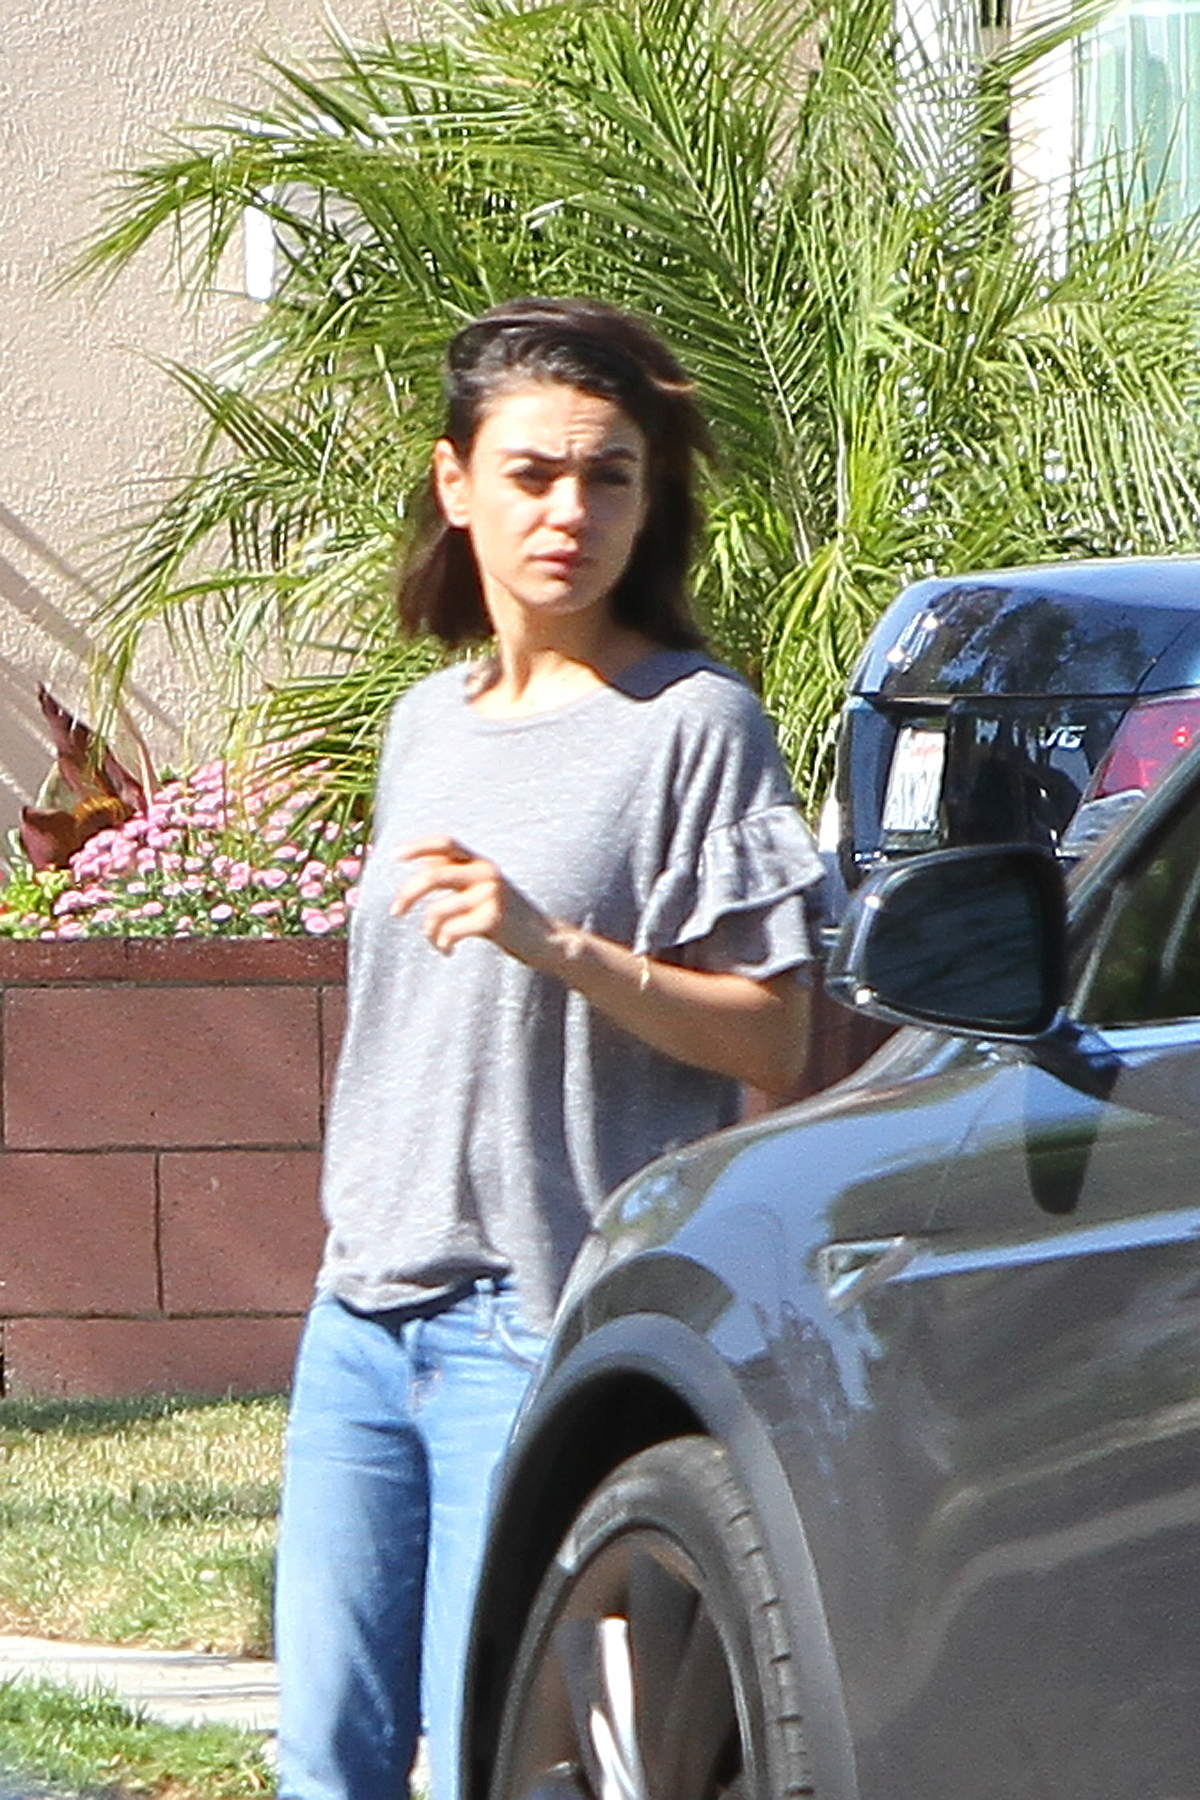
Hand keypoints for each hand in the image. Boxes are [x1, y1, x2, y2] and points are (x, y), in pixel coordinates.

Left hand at [392, 836, 551, 963]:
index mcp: (482, 863)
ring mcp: (491, 895)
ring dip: (429, 931)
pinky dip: (442, 944)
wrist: (547, 940)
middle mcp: (486, 873)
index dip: (419, 847)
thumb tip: (417, 878)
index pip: (446, 844)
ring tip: (437, 942)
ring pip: (438, 911)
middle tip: (394, 911)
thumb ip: (457, 881)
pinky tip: (448, 951)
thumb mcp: (484, 892)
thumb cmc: (508, 919)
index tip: (394, 856)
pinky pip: (450, 931)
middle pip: (434, 876)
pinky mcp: (493, 919)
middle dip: (408, 893)